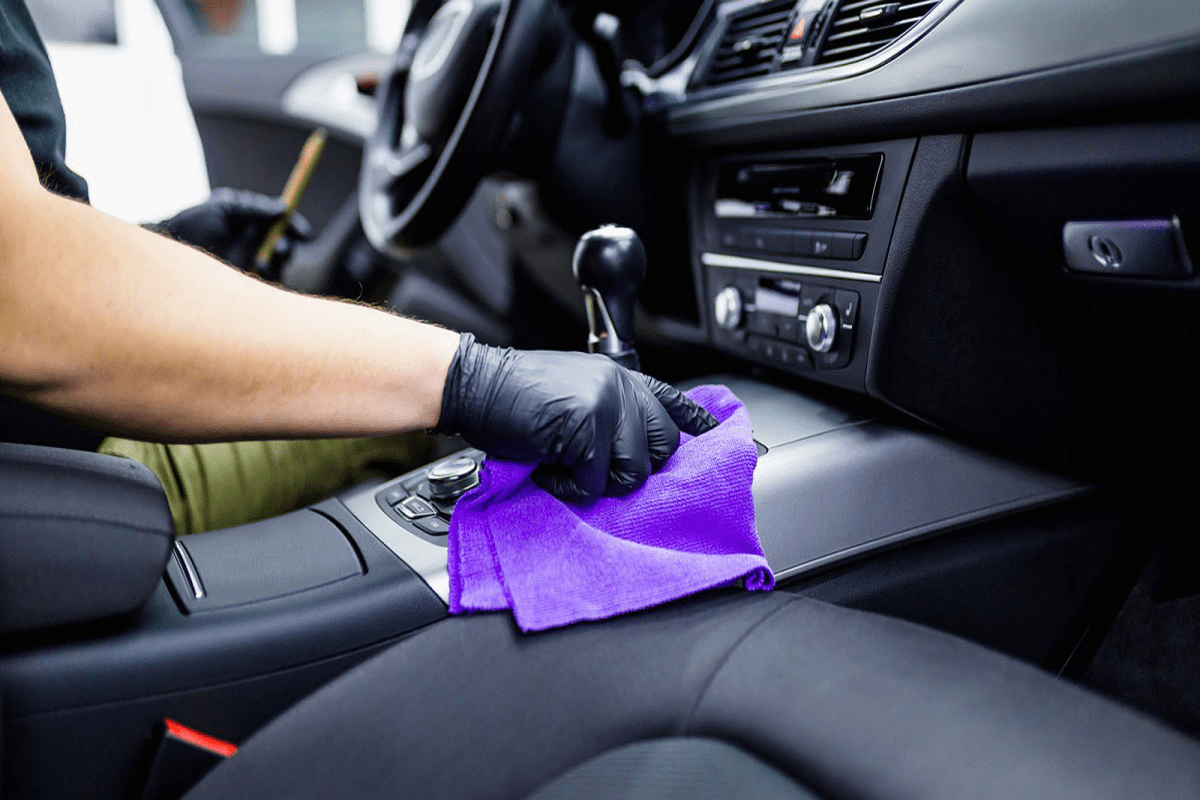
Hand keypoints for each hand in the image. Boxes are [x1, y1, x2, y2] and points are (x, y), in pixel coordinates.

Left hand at [149, 188, 312, 275]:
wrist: (170, 250)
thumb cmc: (193, 223)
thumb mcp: (224, 207)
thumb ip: (254, 207)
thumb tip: (283, 207)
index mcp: (252, 219)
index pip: (283, 222)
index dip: (295, 227)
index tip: (302, 233)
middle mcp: (255, 241)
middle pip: (286, 245)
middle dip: (288, 247)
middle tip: (279, 250)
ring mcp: (251, 261)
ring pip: (280, 266)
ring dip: (277, 265)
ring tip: (261, 264)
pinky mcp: (245, 281)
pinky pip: (267, 283)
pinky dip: (268, 279)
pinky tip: (254, 275)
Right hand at [435, 333, 718, 501]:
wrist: (473, 384)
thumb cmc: (514, 396)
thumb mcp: (573, 392)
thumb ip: (609, 409)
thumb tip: (634, 448)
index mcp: (619, 377)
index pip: (672, 401)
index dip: (698, 423)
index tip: (716, 438)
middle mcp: (620, 386)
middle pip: (661, 448)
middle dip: (629, 469)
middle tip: (589, 466)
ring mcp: (605, 404)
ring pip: (632, 471)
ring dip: (595, 481)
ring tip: (562, 464)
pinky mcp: (585, 427)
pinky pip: (592, 482)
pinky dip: (565, 486)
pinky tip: (545, 467)